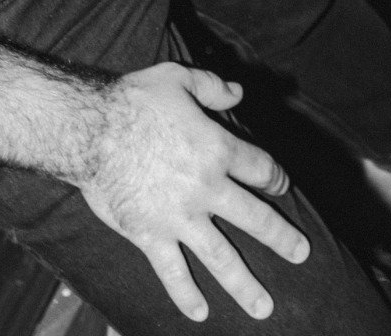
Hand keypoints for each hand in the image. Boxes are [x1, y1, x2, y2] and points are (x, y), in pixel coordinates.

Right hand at [77, 64, 308, 321]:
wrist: (88, 129)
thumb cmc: (133, 99)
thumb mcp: (177, 78)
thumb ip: (212, 86)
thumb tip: (239, 91)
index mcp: (217, 149)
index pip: (260, 168)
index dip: (276, 177)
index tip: (283, 186)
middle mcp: (206, 188)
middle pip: (254, 218)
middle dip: (281, 237)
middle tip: (302, 253)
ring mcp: (179, 217)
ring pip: (221, 257)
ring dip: (244, 285)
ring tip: (264, 309)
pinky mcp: (150, 235)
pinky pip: (172, 272)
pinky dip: (186, 294)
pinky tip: (200, 314)